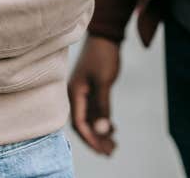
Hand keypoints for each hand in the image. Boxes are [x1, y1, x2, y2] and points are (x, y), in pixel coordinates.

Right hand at [68, 36, 120, 154]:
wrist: (106, 37)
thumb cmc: (103, 57)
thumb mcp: (104, 82)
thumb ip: (103, 107)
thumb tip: (103, 130)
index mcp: (75, 94)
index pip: (79, 124)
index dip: (90, 139)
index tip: (102, 151)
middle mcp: (77, 96)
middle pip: (84, 125)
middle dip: (96, 140)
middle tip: (111, 152)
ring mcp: (84, 93)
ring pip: (91, 119)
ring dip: (101, 133)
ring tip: (114, 145)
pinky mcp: (92, 91)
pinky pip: (95, 112)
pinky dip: (103, 122)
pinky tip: (113, 129)